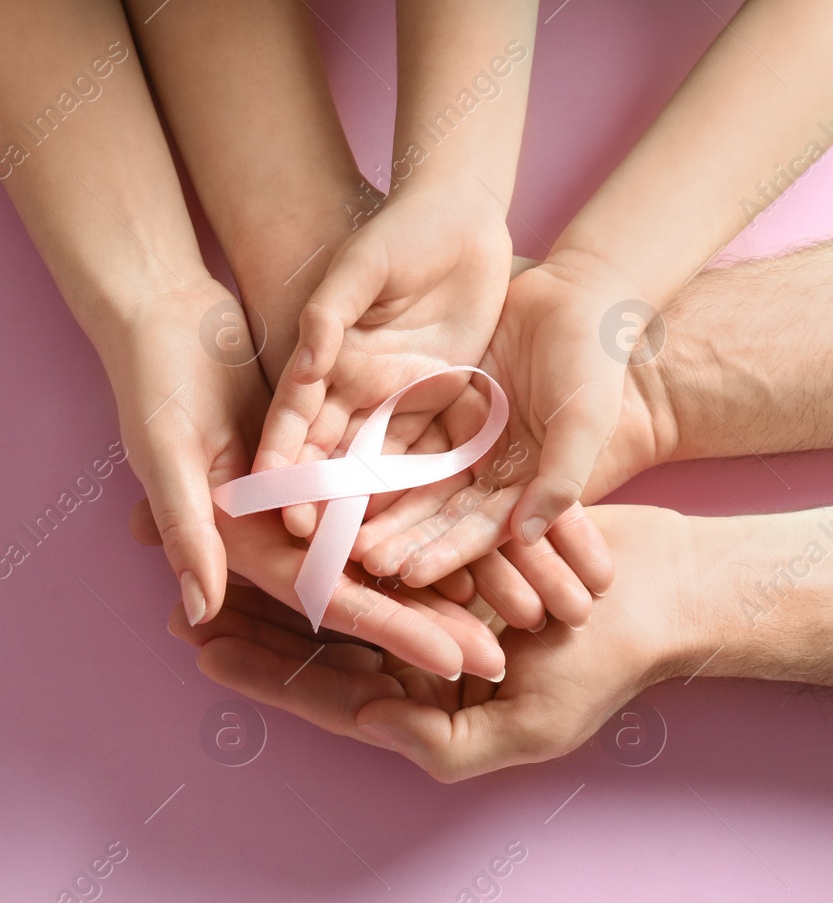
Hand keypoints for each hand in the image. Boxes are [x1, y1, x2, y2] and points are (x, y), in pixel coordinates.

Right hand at [104, 274, 503, 679]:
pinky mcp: (331, 451)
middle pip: (366, 582)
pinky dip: (432, 509)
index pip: (326, 592)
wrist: (161, 313)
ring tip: (511, 608)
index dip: (391, 628)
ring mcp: (308, 493)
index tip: (453, 663)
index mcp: (241, 538)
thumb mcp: (168, 449)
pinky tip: (488, 529)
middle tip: (500, 659)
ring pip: (386, 541)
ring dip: (443, 573)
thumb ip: (186, 527)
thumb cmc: (154, 378)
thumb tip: (200, 611)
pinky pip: (389, 488)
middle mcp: (279, 528)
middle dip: (431, 621)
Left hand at [179, 505, 707, 781]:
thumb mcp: (527, 724)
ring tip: (216, 537)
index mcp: (412, 696)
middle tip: (180, 588)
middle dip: (246, 614)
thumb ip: (439, 738)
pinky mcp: (435, 541)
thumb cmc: (606, 670)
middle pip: (307, 634)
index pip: (317, 688)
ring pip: (326, 580)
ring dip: (274, 563)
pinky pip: (368, 533)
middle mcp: (403, 646)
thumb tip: (363, 723)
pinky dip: (327, 520)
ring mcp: (416, 593)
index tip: (198, 647)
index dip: (258, 672)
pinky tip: (284, 495)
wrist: (665, 596)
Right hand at [255, 182, 514, 538]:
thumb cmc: (401, 232)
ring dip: (373, 509)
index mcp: (322, 363)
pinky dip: (425, 489)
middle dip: (323, 502)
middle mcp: (352, 393)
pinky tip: (427, 526)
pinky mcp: (442, 400)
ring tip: (374, 554)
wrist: (463, 216)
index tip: (273, 498)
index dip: (284, 460)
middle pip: (332, 459)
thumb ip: (327, 313)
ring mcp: (397, 401)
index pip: (294, 424)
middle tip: (316, 546)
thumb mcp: (358, 266)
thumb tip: (305, 362)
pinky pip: (432, 452)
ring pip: (378, 466)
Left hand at [350, 254, 675, 612]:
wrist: (576, 296)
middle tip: (361, 559)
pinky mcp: (441, 406)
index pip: (482, 529)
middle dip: (403, 538)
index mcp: (528, 483)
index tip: (410, 574)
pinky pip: (404, 435)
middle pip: (441, 512)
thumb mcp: (583, 421)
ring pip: (416, 480)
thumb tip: (528, 536)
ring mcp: (464, 439)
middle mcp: (491, 469)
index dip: (447, 552)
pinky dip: (378, 456)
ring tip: (343, 527)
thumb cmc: (591, 361)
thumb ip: (560, 479)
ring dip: (383, 506)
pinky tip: (345, 474)